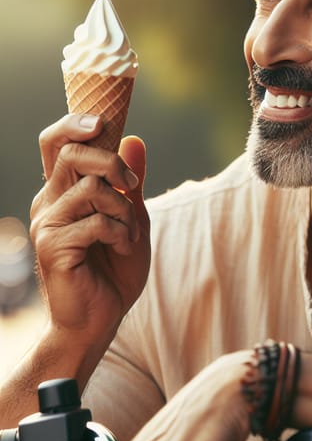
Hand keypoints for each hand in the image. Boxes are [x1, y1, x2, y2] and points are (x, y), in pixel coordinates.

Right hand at [30, 114, 149, 349]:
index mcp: (64, 192)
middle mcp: (49, 203)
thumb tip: (135, 139)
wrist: (99, 319)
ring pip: (90, 188)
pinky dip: (121, 232)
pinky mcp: (54, 248)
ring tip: (131, 233)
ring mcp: (48, 225)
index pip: (55, 144)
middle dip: (112, 163)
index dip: (73, 124)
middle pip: (71, 154)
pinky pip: (96, 221)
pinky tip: (123, 247)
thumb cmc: (114, 269)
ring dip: (124, 209)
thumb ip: (130, 182)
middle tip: (132, 186)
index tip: (102, 121)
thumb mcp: (130, 217)